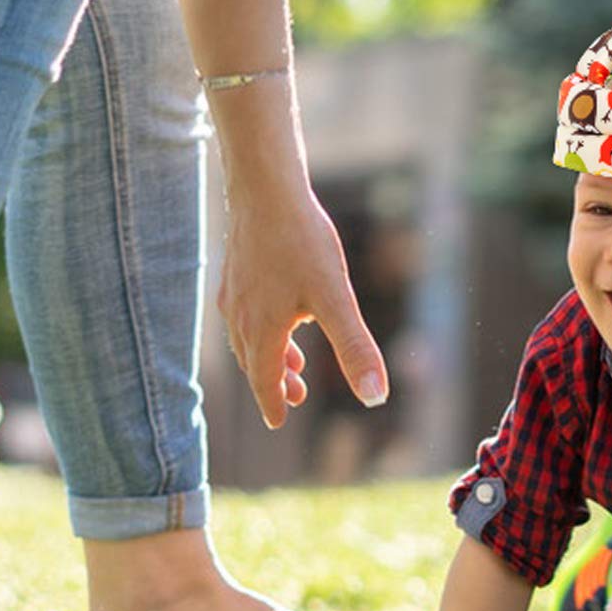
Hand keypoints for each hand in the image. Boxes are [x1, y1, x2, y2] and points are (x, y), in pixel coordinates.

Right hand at [218, 183, 387, 428]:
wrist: (266, 189)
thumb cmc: (302, 242)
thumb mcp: (336, 299)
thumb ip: (355, 348)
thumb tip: (376, 397)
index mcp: (263, 328)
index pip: (264, 378)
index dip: (272, 402)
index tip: (278, 422)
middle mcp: (241, 314)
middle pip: (255, 361)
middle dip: (274, 382)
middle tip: (294, 398)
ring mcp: (235, 291)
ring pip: (249, 336)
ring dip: (269, 355)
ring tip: (294, 362)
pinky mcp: (237, 268)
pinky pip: (245, 311)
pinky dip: (262, 327)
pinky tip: (282, 312)